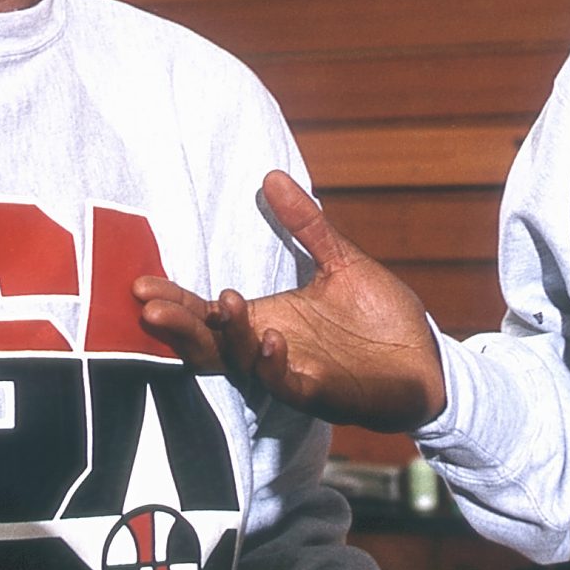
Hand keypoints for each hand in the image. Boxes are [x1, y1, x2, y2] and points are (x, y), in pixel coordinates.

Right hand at [134, 171, 446, 432]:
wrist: (428, 361)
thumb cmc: (378, 317)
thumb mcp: (340, 261)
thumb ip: (305, 224)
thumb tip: (270, 174)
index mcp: (267, 321)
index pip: (208, 315)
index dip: (175, 302)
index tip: (140, 284)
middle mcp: (271, 351)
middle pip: (210, 346)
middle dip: (181, 327)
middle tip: (150, 307)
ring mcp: (296, 375)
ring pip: (246, 365)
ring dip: (232, 336)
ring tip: (226, 302)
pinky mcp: (326, 394)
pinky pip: (292, 386)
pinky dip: (276, 367)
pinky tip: (271, 341)